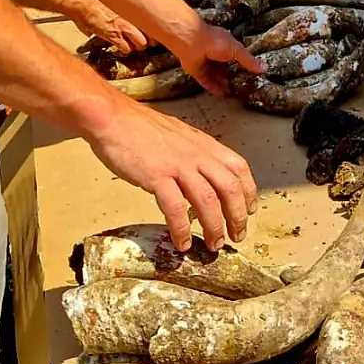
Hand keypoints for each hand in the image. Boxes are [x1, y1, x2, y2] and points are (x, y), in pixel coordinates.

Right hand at [72, 1, 148, 54]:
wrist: (82, 0)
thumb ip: (118, 6)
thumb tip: (121, 9)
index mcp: (135, 7)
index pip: (154, 20)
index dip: (153, 29)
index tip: (151, 31)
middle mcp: (133, 17)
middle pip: (152, 34)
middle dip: (147, 39)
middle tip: (143, 40)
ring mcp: (125, 27)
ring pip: (142, 44)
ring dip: (137, 46)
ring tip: (132, 45)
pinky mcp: (114, 36)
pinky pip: (126, 49)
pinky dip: (124, 50)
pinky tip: (120, 48)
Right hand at [85, 99, 257, 249]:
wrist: (113, 118)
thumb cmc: (140, 127)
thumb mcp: (178, 135)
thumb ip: (193, 153)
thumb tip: (201, 172)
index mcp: (204, 144)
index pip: (238, 167)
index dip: (249, 191)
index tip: (250, 209)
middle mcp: (197, 154)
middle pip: (229, 188)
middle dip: (237, 216)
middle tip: (237, 235)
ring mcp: (178, 165)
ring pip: (208, 200)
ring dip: (214, 227)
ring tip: (214, 245)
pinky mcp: (157, 176)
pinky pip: (176, 208)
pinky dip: (182, 229)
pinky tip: (182, 242)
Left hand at [174, 21, 263, 96]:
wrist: (192, 42)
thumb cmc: (215, 41)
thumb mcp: (237, 50)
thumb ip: (249, 61)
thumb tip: (264, 68)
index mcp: (225, 45)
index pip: (235, 57)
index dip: (242, 66)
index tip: (249, 76)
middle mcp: (215, 54)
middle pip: (225, 68)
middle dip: (232, 77)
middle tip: (241, 88)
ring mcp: (205, 62)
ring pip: (216, 76)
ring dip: (223, 84)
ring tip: (232, 94)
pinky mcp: (196, 71)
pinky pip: (206, 81)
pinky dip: (213, 88)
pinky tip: (221, 94)